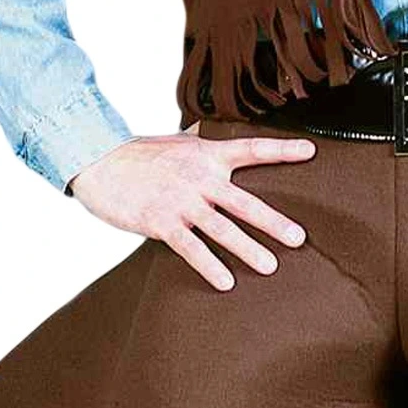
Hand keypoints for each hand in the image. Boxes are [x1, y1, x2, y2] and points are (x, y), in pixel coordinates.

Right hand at [68, 126, 317, 290]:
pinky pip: (190, 248)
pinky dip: (209, 266)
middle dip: (273, 221)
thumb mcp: (174, 141)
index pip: (251, 149)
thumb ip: (197, 139)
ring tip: (271, 266)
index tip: (311, 152)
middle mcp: (199, 178)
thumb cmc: (138, 154)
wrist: (97, 163)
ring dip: (248, 249)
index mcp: (207, 155)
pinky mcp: (161, 222)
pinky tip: (226, 281)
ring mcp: (181, 202)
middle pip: (244, 201)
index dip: (282, 150)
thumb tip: (207, 126)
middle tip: (298, 238)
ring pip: (222, 229)